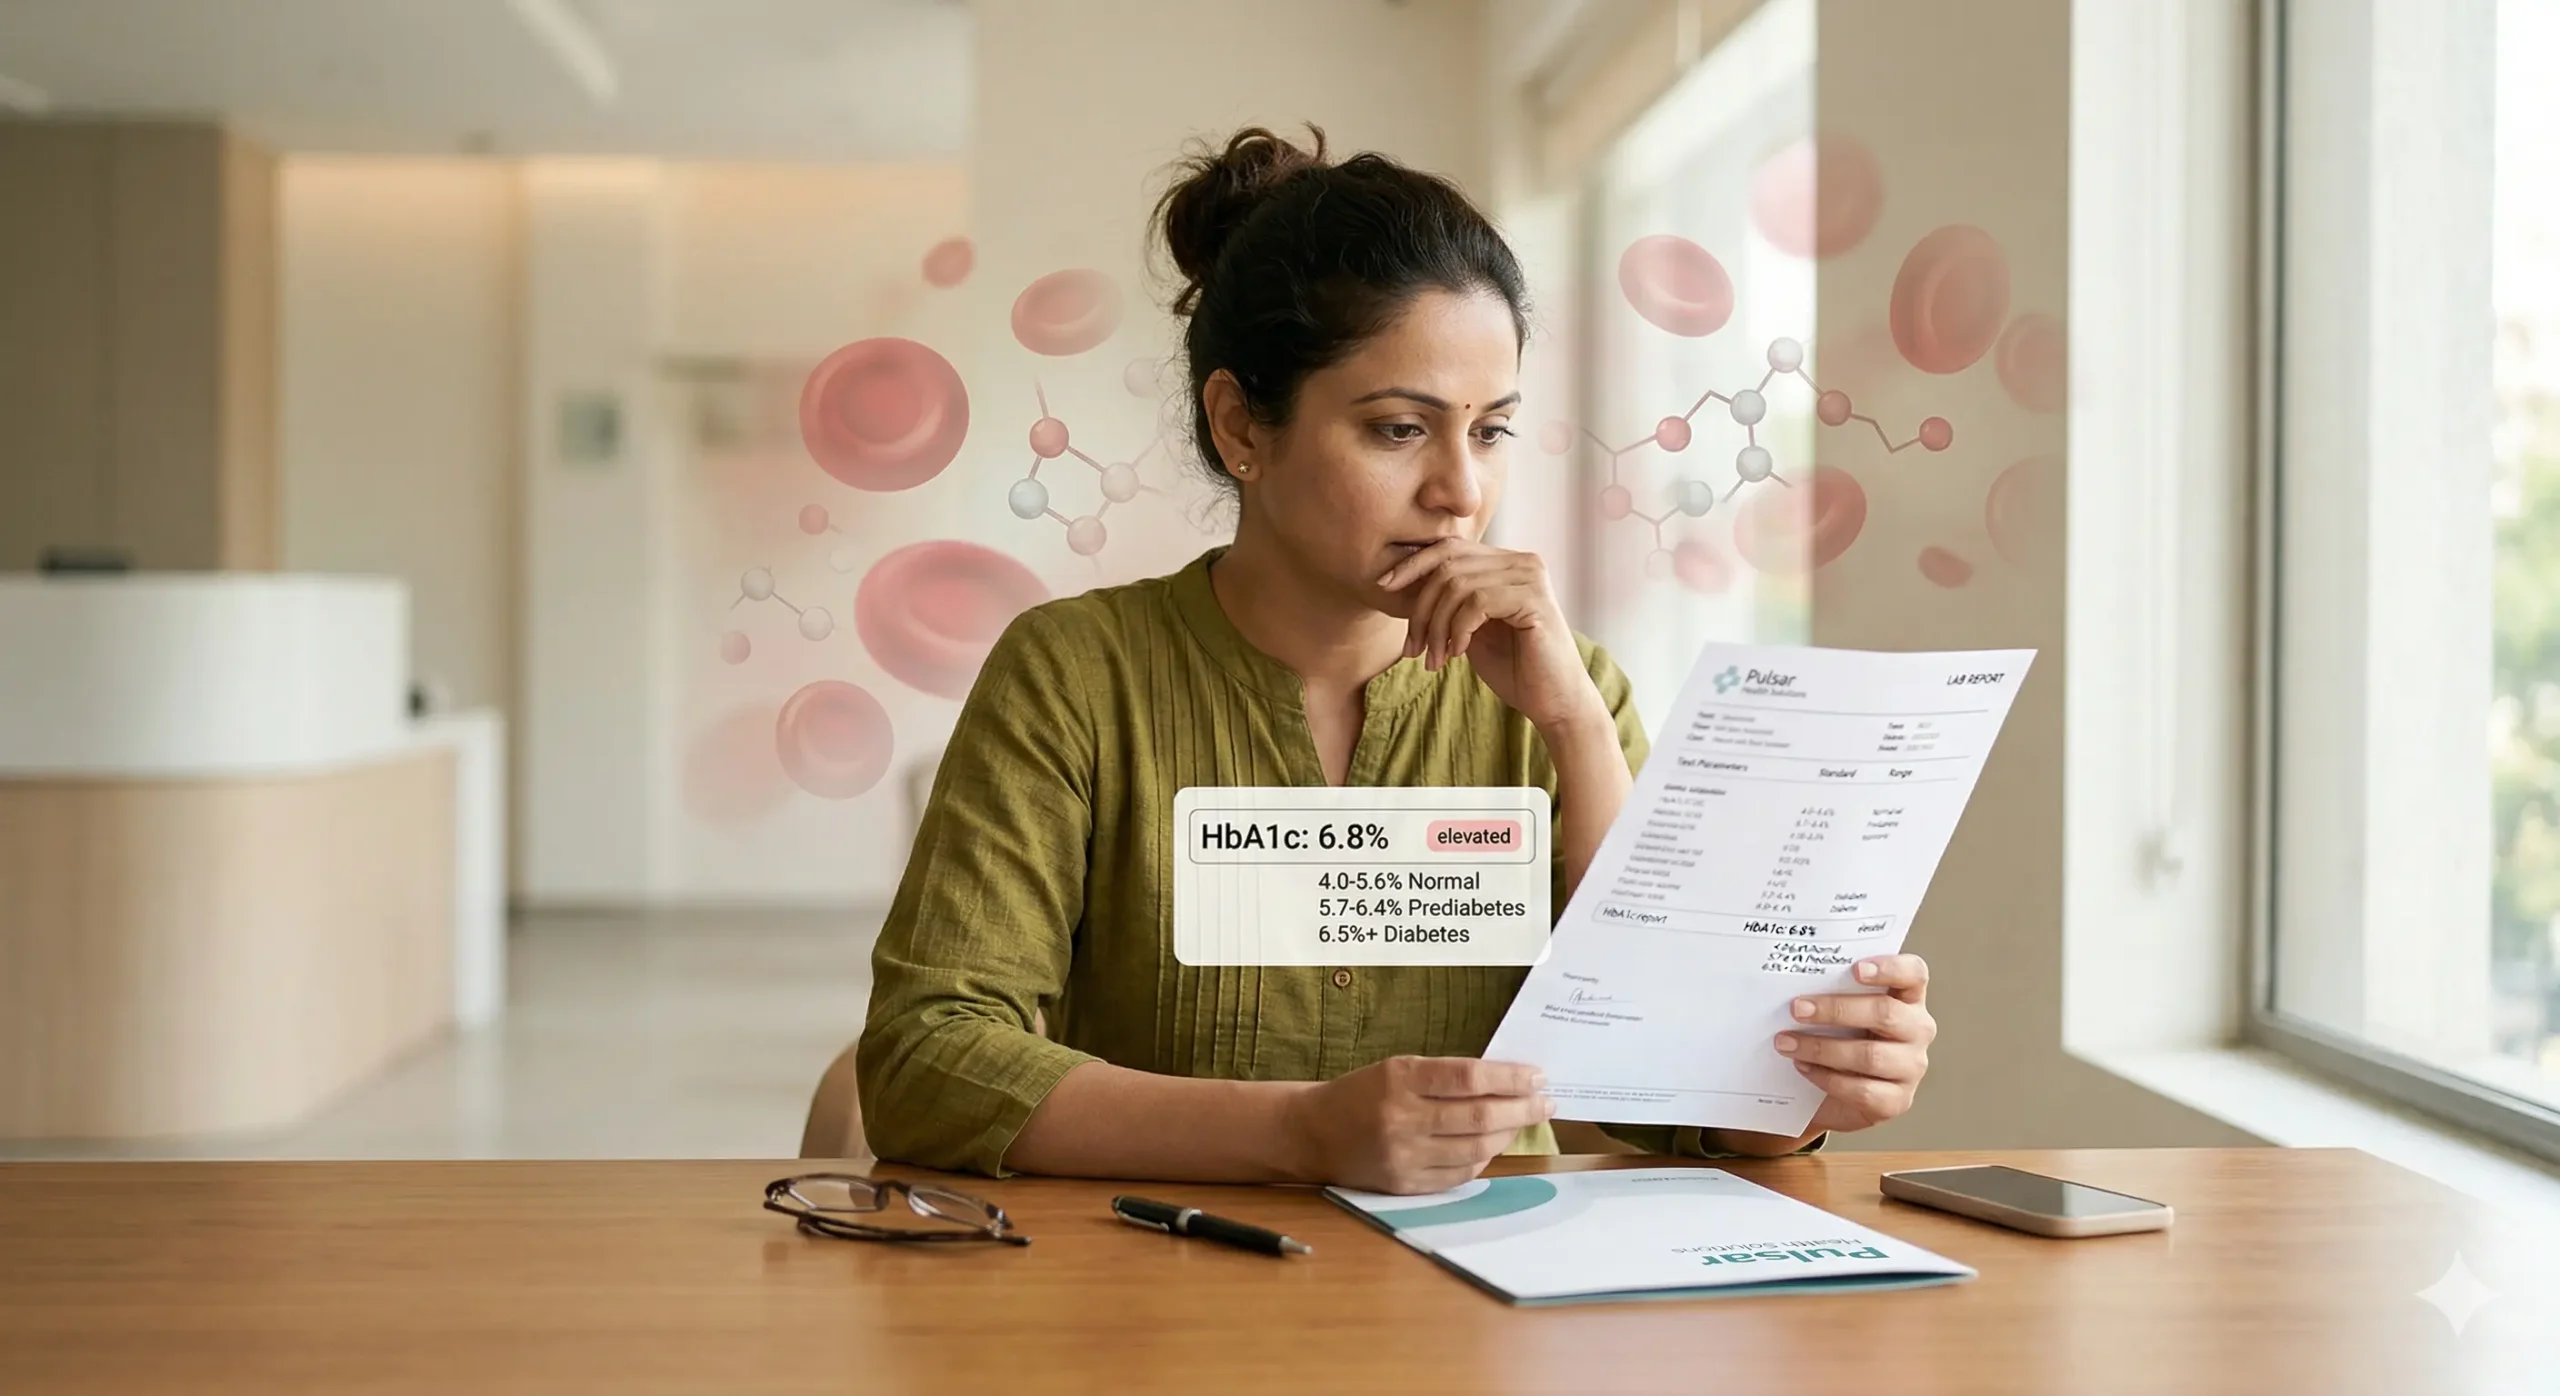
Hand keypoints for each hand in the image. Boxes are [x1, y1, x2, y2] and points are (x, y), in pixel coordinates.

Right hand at [1284, 1055, 1554, 1194]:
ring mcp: (1404, 1157)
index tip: (1538, 1076)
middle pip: (1479, 1117)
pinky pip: (1460, 1175)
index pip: (1469, 1078)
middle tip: (1546, 1101)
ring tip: (1523, 1120)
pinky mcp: (1405, 1185)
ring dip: (1508, 1134)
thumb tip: (1507, 1082)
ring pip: (1476, 1149)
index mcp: (1400, 1079)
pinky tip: (1493, 1144)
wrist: (1313, 1132)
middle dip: (1522, 1109)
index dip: (1510, 1077)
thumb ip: (1446, 1076)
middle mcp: (1402, 1119)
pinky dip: (1483, 1158)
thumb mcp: (1398, 1069)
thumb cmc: (1362, 1093)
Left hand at [1374, 540, 1597, 732]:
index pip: (1450, 547)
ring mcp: (1531, 577)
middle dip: (1421, 609)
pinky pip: (1476, 602)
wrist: (1554, 702)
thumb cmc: (1514, 668)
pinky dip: (1458, 630)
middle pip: (1448, 565)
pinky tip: (1458, 654)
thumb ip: (1449, 603)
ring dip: (1436, 627)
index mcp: (1507, 562)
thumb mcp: (1470, 629)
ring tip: (1434, 660)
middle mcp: (1522, 561)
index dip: (1412, 564)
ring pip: (1457, 584)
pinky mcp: (1534, 599)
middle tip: (1413, 649)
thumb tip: (1401, 582)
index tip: (1384, 588)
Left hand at [1773, 954, 1935, 1135]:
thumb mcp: (1840, 1012)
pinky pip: (1862, 1090)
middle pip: (1886, 1013)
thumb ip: (1831, 991)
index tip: (1856, 969)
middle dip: (1836, 1010)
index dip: (1890, 968)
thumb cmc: (1839, 1039)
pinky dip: (1827, 1078)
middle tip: (1797, 1009)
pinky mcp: (1897, 1101)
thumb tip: (1791, 981)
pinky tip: (1803, 1067)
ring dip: (1822, 1048)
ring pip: (1870, 1055)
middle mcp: (1917, 1030)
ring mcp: (1911, 1067)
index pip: (1914, 973)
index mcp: (1907, 998)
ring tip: (1787, 1043)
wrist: (1835, 1094)